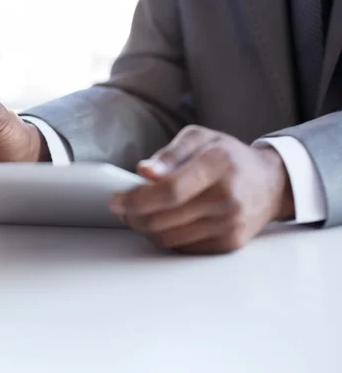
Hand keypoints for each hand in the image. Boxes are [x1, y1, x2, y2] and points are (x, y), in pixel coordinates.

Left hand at [110, 125, 294, 254]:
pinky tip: (164, 223)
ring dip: (146, 229)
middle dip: (134, 216)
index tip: (116, 201)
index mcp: (219, 164)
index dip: (136, 199)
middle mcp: (227, 197)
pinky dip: (166, 237)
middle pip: (164, 219)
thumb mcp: (200, 139)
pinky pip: (184, 247)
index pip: (170, 191)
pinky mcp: (229, 244)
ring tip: (141, 214)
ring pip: (169, 238)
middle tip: (123, 208)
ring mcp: (230, 224)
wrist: (271, 185)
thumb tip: (145, 171)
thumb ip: (170, 153)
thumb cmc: (228, 157)